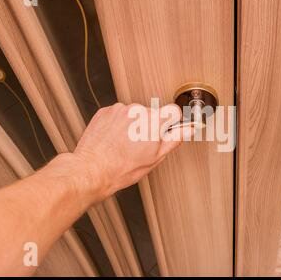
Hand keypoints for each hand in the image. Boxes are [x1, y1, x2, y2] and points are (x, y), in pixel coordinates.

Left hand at [63, 103, 189, 203]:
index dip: (172, 122)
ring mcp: (119, 109)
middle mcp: (137, 110)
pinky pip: (119, 114)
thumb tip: (189, 129)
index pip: (173, 111)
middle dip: (150, 126)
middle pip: (153, 113)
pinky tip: (115, 139)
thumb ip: (175, 139)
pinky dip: (119, 124)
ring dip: (134, 125)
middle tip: (141, 145)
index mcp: (153, 121)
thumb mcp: (155, 157)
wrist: (92, 170)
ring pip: (135, 114)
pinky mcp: (106, 111)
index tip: (168, 130)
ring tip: (125, 144)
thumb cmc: (122, 168)